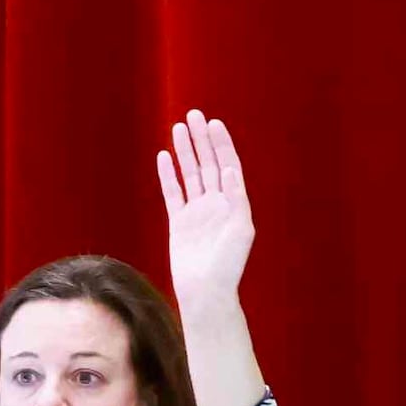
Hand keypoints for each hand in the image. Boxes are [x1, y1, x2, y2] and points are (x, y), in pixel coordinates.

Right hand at [156, 111, 258, 307]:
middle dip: (201, 139)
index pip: (227, 164)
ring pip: (190, 173)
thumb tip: (228, 169)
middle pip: (208, 163)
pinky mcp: (180, 222)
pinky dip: (169, 175)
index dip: (221, 143)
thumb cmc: (228, 264)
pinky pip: (173, 193)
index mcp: (234, 202)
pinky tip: (164, 157)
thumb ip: (236, 198)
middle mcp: (216, 203)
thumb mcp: (241, 229)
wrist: (206, 290)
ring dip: (185, 151)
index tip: (213, 123)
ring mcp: (197, 211)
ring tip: (178, 127)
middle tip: (194, 114)